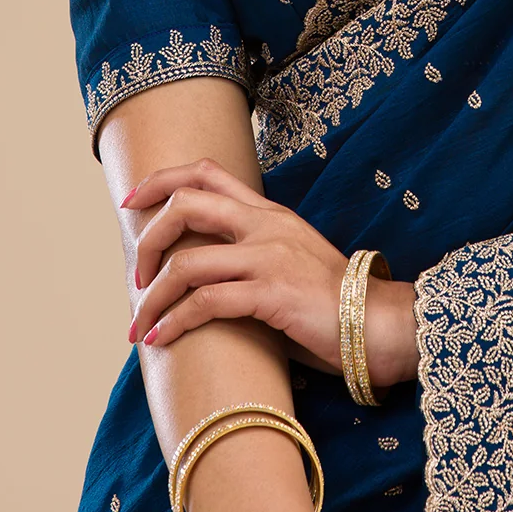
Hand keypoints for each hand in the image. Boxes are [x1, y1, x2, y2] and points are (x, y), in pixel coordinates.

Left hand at [122, 159, 417, 386]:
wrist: (379, 324)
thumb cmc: (332, 303)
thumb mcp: (290, 261)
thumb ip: (252, 255)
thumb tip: (201, 275)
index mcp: (269, 213)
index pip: (206, 172)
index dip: (162, 180)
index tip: (133, 202)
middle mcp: (266, 226)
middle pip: (187, 204)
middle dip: (148, 237)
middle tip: (136, 275)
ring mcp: (269, 257)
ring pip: (187, 263)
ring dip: (153, 298)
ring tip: (140, 326)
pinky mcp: (272, 294)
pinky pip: (206, 303)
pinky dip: (175, 321)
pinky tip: (162, 339)